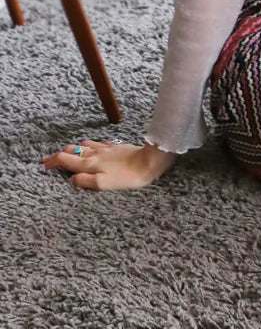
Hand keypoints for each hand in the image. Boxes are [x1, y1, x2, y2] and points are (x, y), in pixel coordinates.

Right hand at [40, 138, 177, 190]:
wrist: (149, 161)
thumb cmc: (127, 176)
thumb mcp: (104, 184)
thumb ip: (85, 181)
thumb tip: (71, 179)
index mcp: (89, 164)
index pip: (65, 159)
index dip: (53, 161)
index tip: (45, 164)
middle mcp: (95, 153)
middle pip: (72, 150)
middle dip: (60, 154)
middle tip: (51, 159)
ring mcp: (106, 148)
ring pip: (85, 145)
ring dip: (74, 148)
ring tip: (69, 152)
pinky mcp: (116, 146)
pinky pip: (98, 144)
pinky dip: (90, 146)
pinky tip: (94, 148)